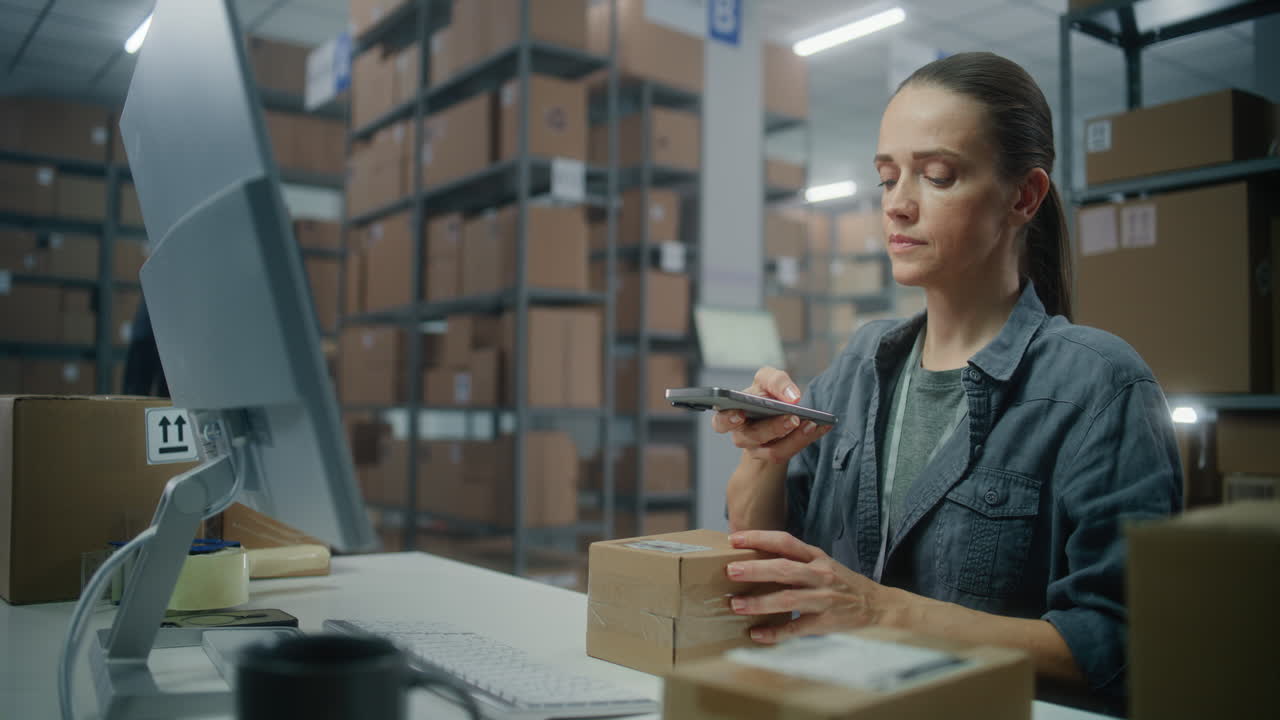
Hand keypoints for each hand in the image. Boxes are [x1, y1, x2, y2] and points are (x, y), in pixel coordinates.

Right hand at [710, 366, 831, 463]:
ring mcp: (758, 449)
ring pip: (773, 451)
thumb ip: (776, 381)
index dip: (727, 420)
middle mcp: (741, 435)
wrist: (772, 415)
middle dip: (773, 428)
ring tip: (812, 423)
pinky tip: (821, 426)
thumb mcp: (768, 379)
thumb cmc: (764, 394)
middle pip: (751, 436)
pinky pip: (791, 452)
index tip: (739, 414)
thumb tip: (791, 396)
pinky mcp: (776, 455)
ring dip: (795, 438)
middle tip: (793, 418)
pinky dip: (807, 438)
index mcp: (730, 414)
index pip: (721, 421)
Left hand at [725, 530, 905, 643]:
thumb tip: (754, 559)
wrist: (879, 607)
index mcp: (816, 557)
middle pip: (783, 568)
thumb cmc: (843, 584)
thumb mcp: (823, 565)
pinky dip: (775, 633)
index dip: (759, 538)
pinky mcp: (827, 623)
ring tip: (736, 605)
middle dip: (754, 569)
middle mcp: (820, 575)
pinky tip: (757, 634)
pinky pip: (796, 629)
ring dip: (759, 603)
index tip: (734, 539)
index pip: (784, 541)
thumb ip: (796, 561)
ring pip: (787, 599)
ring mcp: (824, 599)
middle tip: (730, 571)